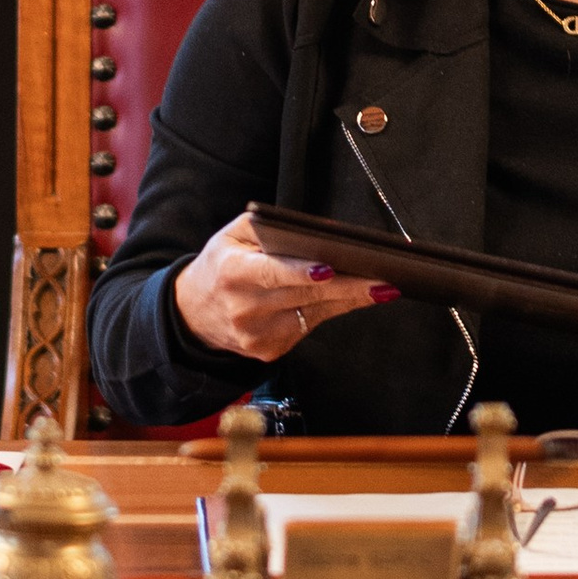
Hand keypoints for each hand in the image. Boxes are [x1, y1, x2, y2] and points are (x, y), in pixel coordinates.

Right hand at [172, 214, 402, 363]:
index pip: (271, 273)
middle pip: (304, 296)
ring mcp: (256, 337)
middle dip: (348, 287)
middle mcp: (243, 309)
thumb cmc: (221, 264)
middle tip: (384, 279)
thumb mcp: (233, 235)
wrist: (193, 314)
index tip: (332, 269)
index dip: (301, 272)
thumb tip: (321, 233)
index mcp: (232, 273)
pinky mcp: (268, 353)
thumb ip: (269, 226)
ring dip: (350, 300)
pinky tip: (355, 299)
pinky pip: (309, 328)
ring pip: (314, 315)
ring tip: (382, 286)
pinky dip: (331, 311)